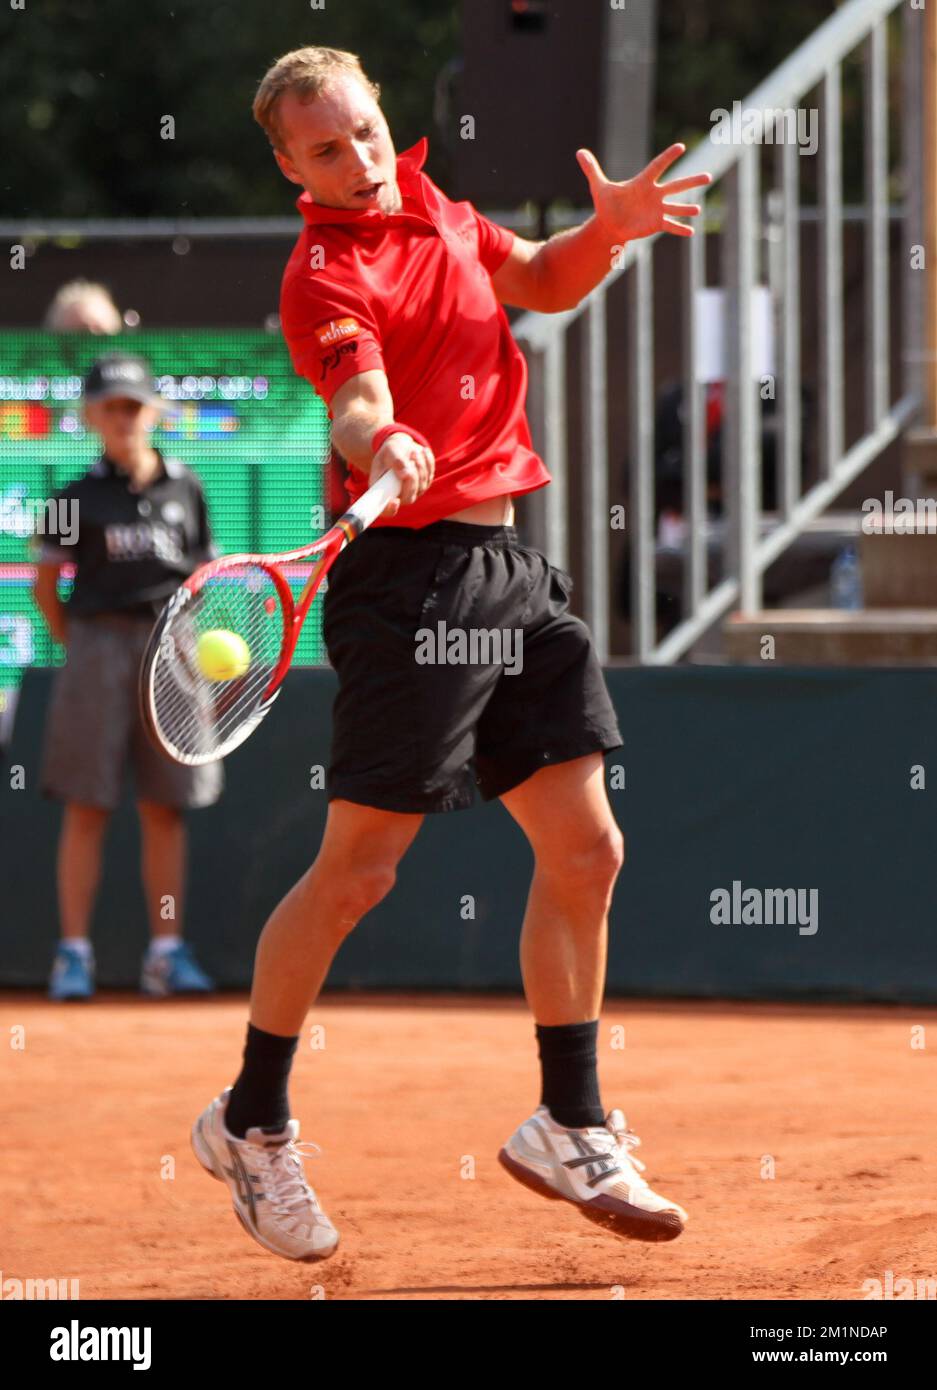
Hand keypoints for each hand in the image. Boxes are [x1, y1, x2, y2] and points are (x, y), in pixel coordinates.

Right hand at [369, 432, 434, 517]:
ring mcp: (413, 491)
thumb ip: (396, 461)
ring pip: (422, 485)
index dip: (389, 509)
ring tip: (414, 452)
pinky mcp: (424, 484)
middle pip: (409, 498)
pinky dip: (427, 462)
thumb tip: (405, 474)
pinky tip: (421, 453)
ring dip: (420, 467)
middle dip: (412, 479)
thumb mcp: (390, 450)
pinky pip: (430, 475)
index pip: (385, 510)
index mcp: (382, 491)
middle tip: (411, 461)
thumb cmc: (391, 450)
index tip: (394, 501)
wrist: (401, 446)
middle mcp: (398, 495)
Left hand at [577, 143, 711, 241]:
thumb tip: (579, 152)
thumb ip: (591, 169)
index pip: (657, 166)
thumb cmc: (607, 204)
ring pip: (676, 207)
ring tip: (698, 210)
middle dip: (691, 181)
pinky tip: (691, 231)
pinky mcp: (656, 223)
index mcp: (643, 182)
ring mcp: (657, 209)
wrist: (610, 224)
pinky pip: (670, 225)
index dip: (668, 157)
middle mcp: (654, 194)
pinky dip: (679, 229)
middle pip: (676, 185)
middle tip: (709, 176)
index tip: (681, 147)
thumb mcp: (598, 186)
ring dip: (687, 209)